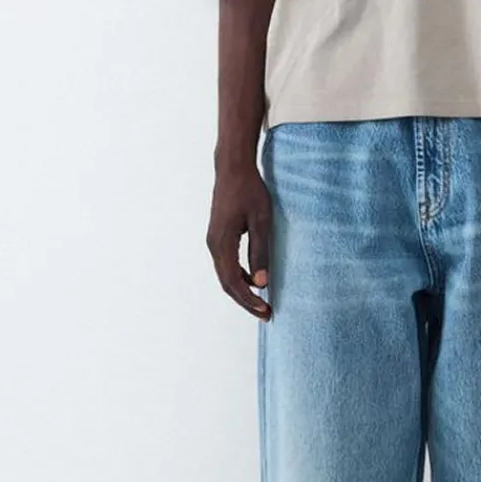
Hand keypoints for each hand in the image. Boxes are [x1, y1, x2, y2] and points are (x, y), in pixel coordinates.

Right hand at [206, 161, 272, 319]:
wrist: (233, 168)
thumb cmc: (249, 191)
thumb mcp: (261, 222)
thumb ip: (261, 253)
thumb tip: (263, 283)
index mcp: (222, 243)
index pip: (233, 282)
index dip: (249, 300)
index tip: (266, 311)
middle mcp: (214, 245)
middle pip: (227, 282)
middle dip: (246, 300)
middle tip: (267, 313)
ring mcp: (214, 240)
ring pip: (226, 274)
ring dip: (243, 289)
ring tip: (262, 301)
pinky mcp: (219, 235)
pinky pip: (227, 263)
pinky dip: (240, 275)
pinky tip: (256, 278)